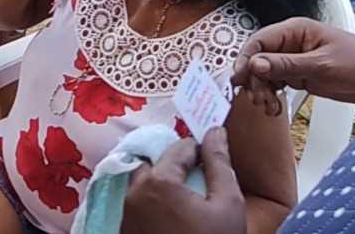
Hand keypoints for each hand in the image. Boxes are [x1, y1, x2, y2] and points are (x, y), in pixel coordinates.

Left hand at [122, 129, 245, 233]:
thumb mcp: (228, 204)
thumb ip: (220, 163)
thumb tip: (216, 131)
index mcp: (158, 182)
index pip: (179, 148)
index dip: (200, 149)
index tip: (213, 158)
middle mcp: (133, 194)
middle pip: (153, 163)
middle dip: (175, 165)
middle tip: (199, 178)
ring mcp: (126, 215)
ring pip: (141, 185)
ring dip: (161, 183)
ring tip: (186, 199)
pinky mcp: (125, 232)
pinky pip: (137, 206)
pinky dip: (152, 204)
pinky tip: (173, 217)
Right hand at [230, 17, 354, 115]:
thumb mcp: (321, 65)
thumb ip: (287, 64)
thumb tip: (255, 63)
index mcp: (295, 30)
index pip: (259, 41)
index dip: (246, 59)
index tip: (240, 78)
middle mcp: (291, 43)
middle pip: (258, 58)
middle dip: (254, 80)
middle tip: (258, 99)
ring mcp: (294, 60)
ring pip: (264, 73)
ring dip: (261, 90)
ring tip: (268, 106)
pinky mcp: (298, 75)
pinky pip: (275, 83)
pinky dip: (271, 95)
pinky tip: (274, 107)